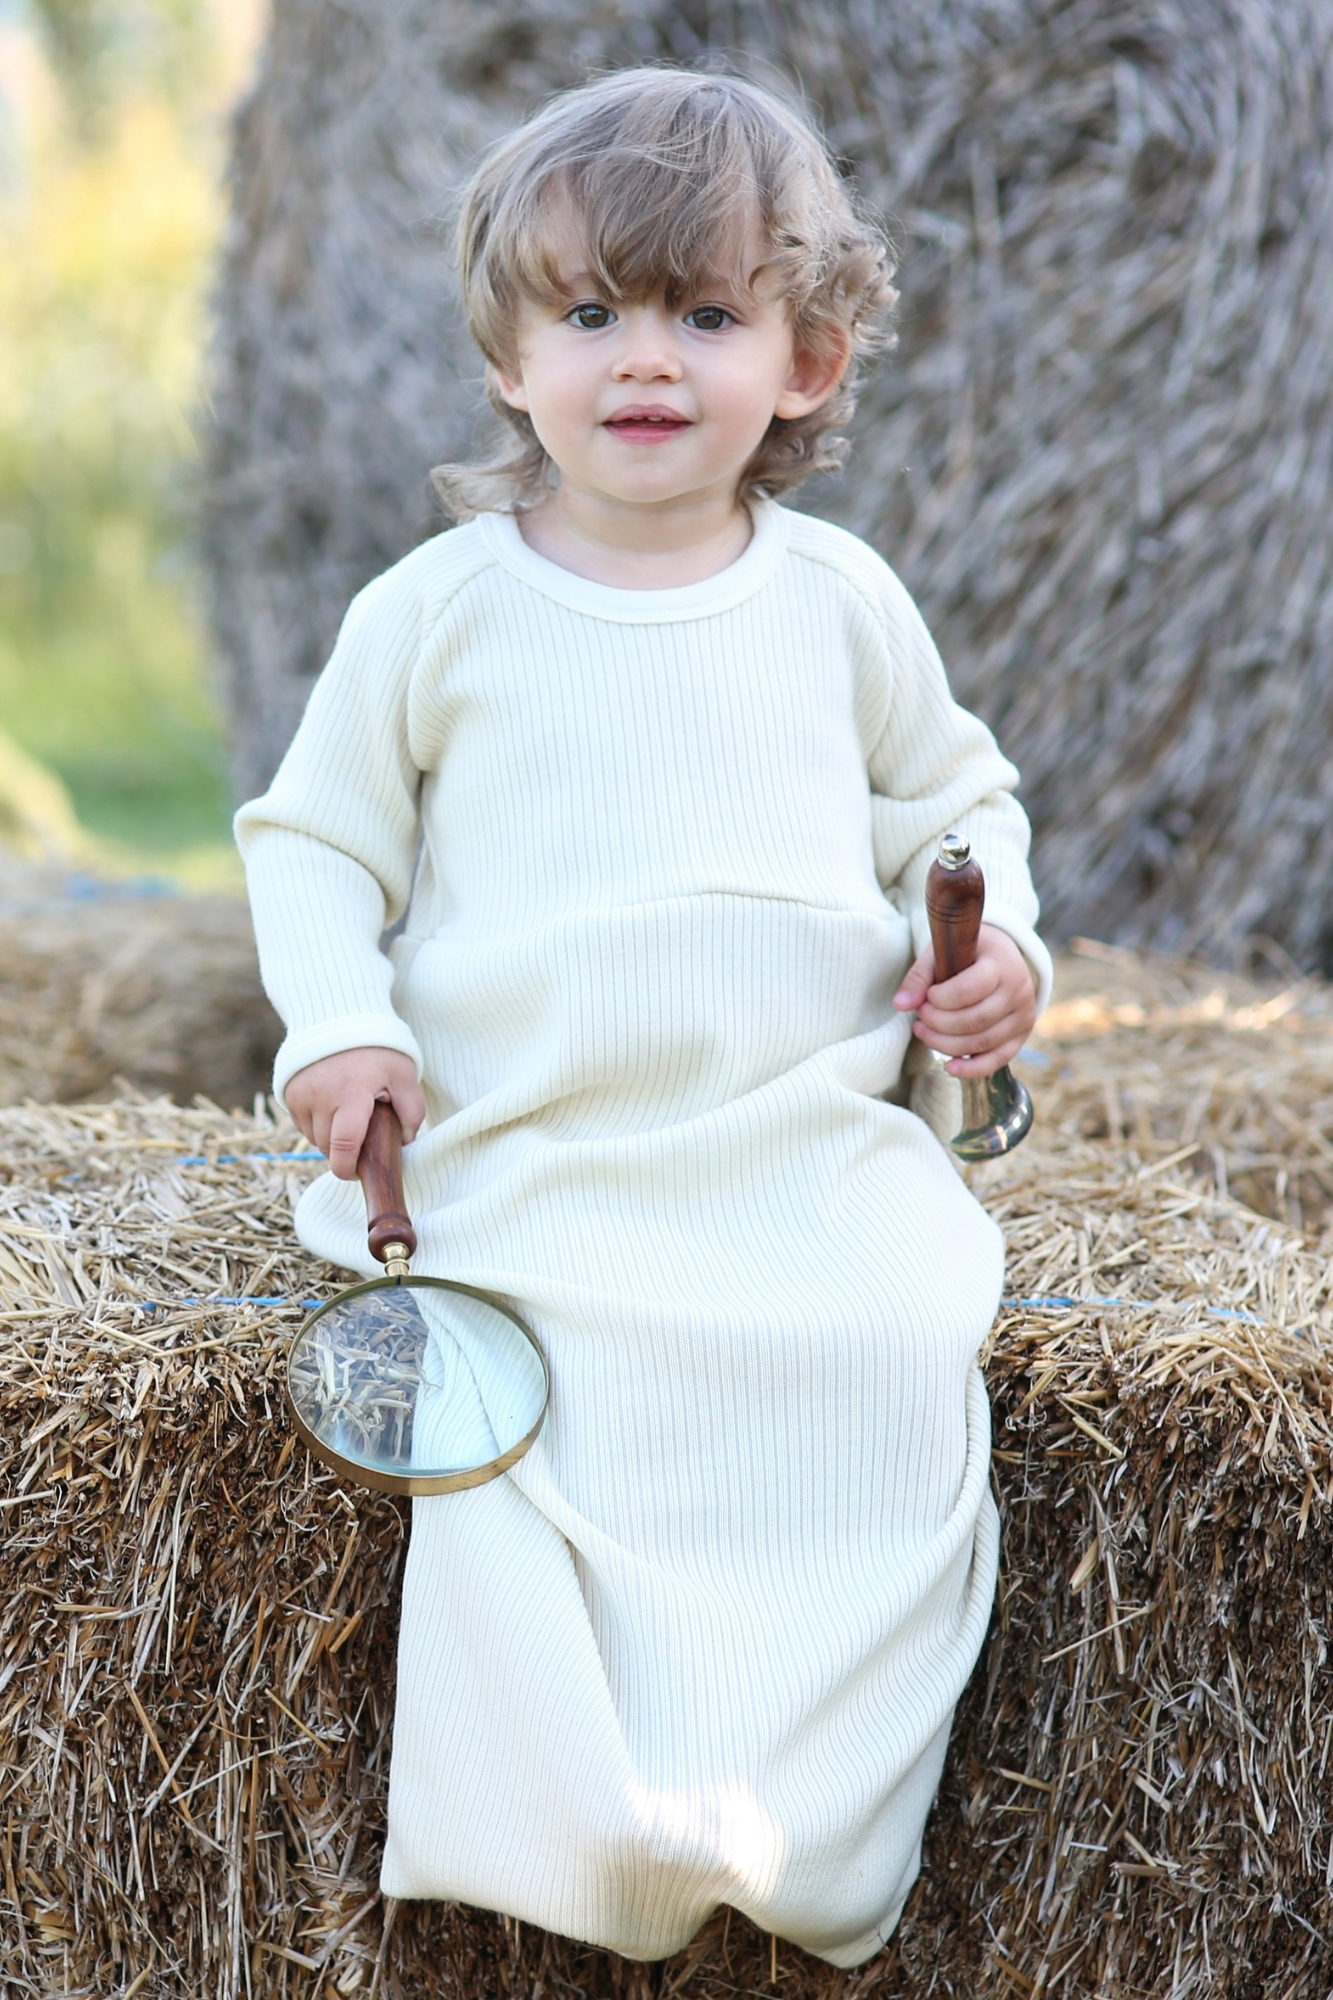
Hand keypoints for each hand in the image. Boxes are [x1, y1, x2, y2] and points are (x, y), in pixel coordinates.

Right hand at [285, 1048, 424, 1181]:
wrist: (340, 1016)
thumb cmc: (378, 1048)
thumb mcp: (404, 1075)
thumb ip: (411, 1110)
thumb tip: (405, 1143)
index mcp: (351, 1094)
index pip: (343, 1146)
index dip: (348, 1169)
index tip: (358, 1173)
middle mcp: (320, 1096)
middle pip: (328, 1147)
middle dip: (345, 1150)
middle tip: (364, 1134)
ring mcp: (300, 1095)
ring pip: (313, 1138)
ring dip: (330, 1137)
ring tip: (349, 1114)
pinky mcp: (289, 1092)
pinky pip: (302, 1124)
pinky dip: (316, 1124)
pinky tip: (332, 1106)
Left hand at [893, 924, 1036, 1076]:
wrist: (1003, 958)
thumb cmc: (969, 954)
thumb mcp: (944, 952)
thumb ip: (920, 976)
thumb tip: (900, 1005)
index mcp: (1000, 964)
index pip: (969, 990)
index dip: (940, 999)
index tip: (927, 996)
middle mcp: (1018, 990)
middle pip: (975, 1020)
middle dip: (938, 1023)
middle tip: (920, 1015)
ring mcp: (1023, 1015)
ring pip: (982, 1042)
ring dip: (945, 1043)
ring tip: (923, 1031)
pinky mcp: (1021, 1035)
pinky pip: (998, 1059)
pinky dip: (972, 1069)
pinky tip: (949, 1067)